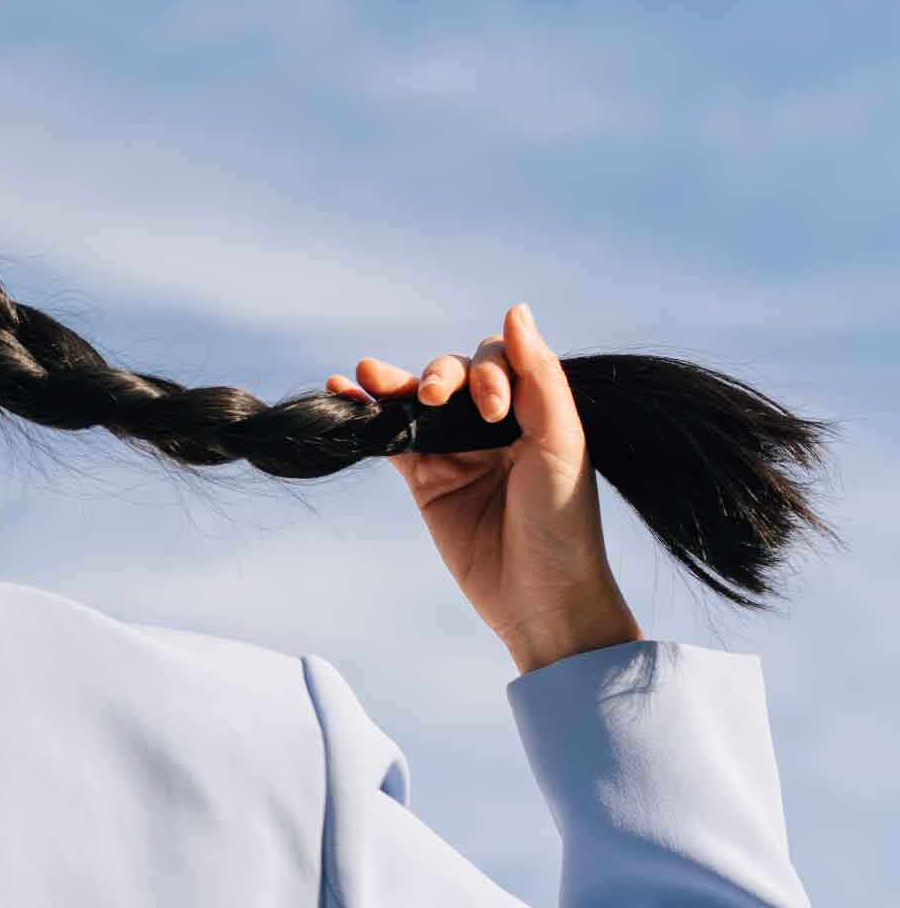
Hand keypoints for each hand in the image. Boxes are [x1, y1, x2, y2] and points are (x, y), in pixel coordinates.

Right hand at [326, 303, 642, 673]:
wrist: (540, 598)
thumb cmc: (563, 523)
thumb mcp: (561, 444)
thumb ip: (538, 378)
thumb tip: (516, 310)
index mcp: (534, 411)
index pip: (499, 361)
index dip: (488, 372)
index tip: (494, 412)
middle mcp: (495, 425)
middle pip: (454, 374)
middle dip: (439, 377)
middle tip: (435, 399)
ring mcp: (457, 451)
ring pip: (418, 402)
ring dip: (392, 384)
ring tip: (366, 375)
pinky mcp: (425, 481)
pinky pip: (391, 439)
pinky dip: (368, 416)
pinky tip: (345, 392)